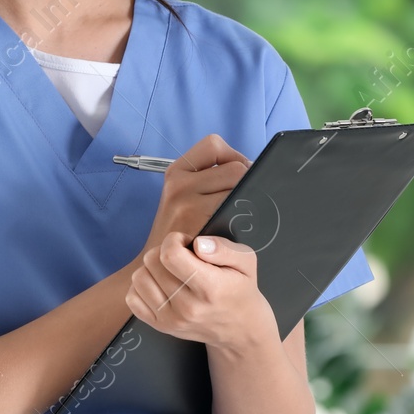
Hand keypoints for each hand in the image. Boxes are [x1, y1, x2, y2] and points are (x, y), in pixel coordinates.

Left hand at [125, 232, 276, 352]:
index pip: (170, 255)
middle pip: (152, 262)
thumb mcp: (246, 261)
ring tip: (171, 271)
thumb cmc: (240, 288)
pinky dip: (142, 286)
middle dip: (164, 251)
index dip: (174, 240)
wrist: (239, 329)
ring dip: (152, 267)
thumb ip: (224, 248)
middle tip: (182, 257)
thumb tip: (198, 245)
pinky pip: (132, 298)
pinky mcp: (160, 327)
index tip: (186, 243)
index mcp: (210, 288)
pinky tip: (160, 285)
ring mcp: (171, 320)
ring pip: (139, 278)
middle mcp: (188, 308)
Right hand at [135, 134, 251, 257]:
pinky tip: (236, 226)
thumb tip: (250, 168)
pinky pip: (237, 210)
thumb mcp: (180, 196)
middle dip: (246, 181)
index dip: (233, 156)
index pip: (214, 145)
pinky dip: (243, 216)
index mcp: (176, 172)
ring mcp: (188, 204)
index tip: (237, 174)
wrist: (162, 267)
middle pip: (235, 168)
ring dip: (247, 200)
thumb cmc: (179, 230)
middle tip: (242, 199)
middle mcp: (179, 184)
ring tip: (238, 213)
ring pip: (240, 188)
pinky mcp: (200, 225)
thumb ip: (208, 178)